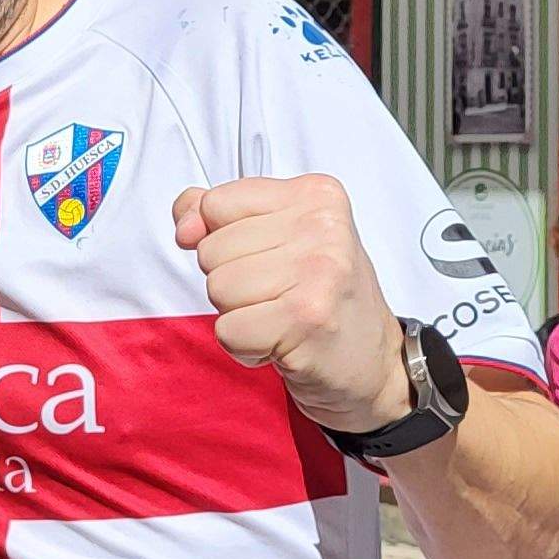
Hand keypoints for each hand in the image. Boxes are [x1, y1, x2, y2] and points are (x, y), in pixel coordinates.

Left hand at [171, 175, 410, 431]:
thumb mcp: (278, 238)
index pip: (216, 203)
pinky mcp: (306, 319)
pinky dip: (245, 347)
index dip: (223, 240)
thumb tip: (184, 225)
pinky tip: (281, 344)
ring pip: (217, 289)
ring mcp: (319, 272)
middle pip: (212, 250)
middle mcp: (323, 226)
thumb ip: (219, 216)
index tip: (267, 260)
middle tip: (280, 296)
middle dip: (232, 282)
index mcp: (316, 194)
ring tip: (280, 318)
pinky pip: (228, 331)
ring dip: (239, 315)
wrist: (374, 364)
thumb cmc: (320, 296)